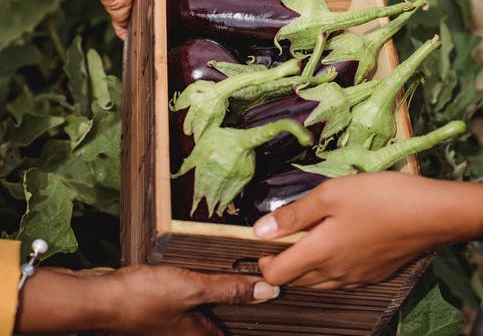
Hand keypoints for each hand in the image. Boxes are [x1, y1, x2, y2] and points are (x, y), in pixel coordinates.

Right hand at [17, 264, 279, 334]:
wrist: (97, 298)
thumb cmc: (143, 298)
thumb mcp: (191, 288)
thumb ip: (228, 289)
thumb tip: (268, 291)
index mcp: (197, 334)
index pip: (230, 334)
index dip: (250, 318)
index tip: (267, 301)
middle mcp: (183, 332)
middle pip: (215, 321)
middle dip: (232, 303)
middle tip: (252, 283)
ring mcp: (167, 321)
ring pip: (199, 310)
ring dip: (213, 294)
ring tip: (228, 274)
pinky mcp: (155, 307)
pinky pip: (183, 300)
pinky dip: (192, 287)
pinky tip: (193, 270)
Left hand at [251, 173, 482, 289]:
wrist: (430, 214)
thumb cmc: (380, 198)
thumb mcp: (331, 194)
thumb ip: (294, 214)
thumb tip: (260, 230)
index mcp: (321, 253)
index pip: (278, 274)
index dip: (263, 262)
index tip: (262, 243)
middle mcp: (336, 273)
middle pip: (296, 281)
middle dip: (282, 264)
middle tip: (283, 236)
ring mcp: (357, 277)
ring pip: (318, 282)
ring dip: (305, 267)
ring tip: (307, 238)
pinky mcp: (374, 275)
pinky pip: (341, 280)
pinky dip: (329, 268)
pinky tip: (337, 243)